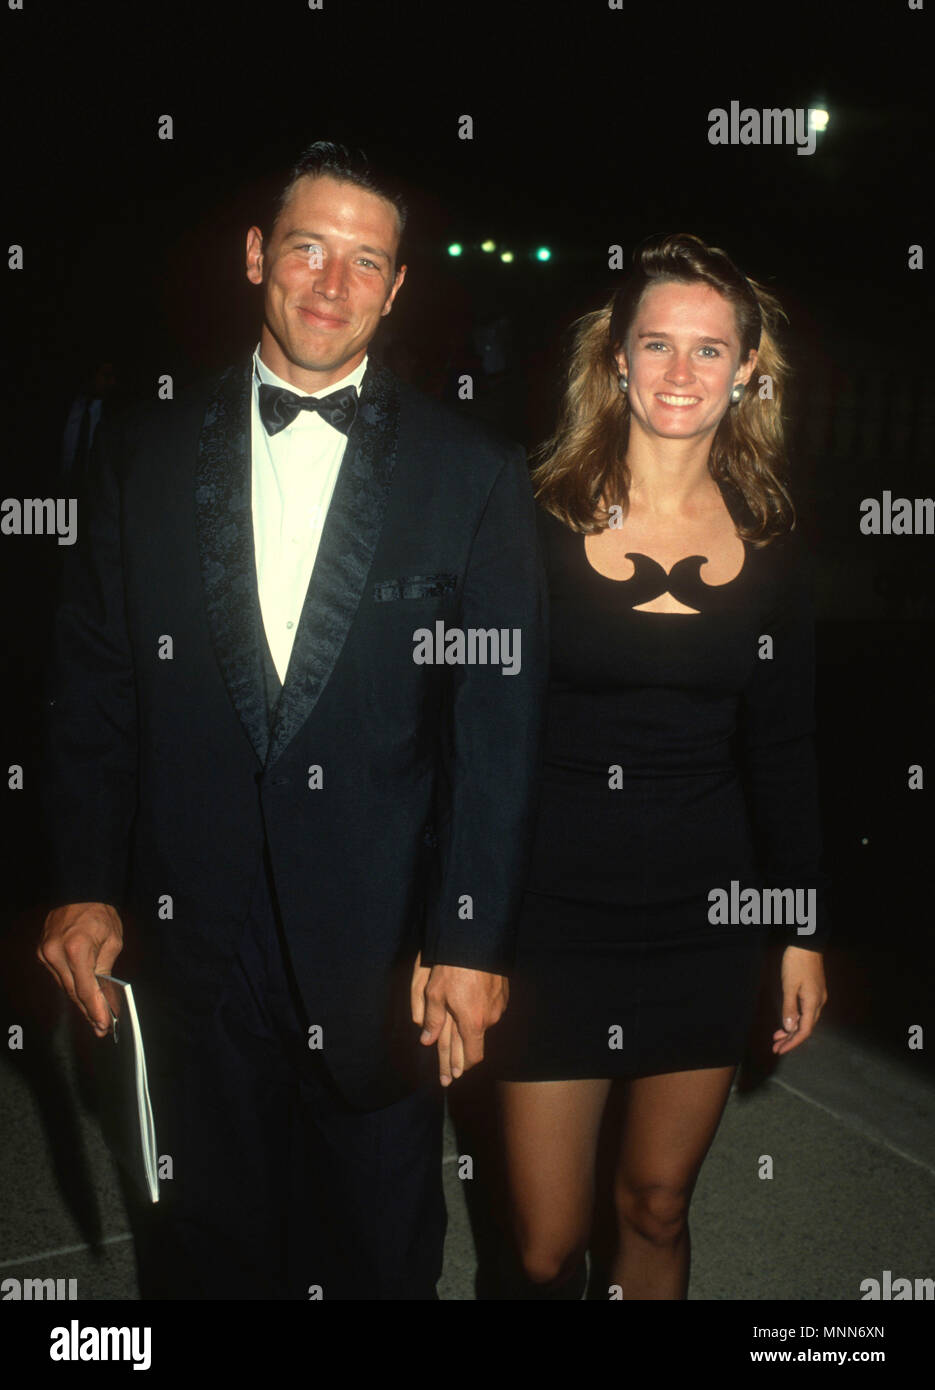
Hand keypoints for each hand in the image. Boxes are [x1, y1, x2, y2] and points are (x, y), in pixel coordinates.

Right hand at [38, 902, 123, 1037]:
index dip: (95, 1009)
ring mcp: (46, 953)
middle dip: (88, 1011)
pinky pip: (59, 975)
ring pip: (65, 985)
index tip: (102, 1025)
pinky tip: (82, 997)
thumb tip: (105, 995)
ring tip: (94, 1017)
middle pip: (73, 992)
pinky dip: (71, 985)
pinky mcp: (43, 952)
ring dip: (80, 1001)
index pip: (85, 989)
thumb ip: (105, 969)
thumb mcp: (112, 940)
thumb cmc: (100, 913)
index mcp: (76, 949)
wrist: (79, 891)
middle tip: (100, 1028)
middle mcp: (56, 953)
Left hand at [410, 951, 508, 1086]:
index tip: (452, 1075)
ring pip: (483, 1025)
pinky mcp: (503, 994)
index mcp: (472, 1022)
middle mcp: (489, 1018)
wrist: (478, 940)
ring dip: (471, 1032)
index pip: (471, 1056)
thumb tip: (426, 1040)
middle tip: (453, 1072)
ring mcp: (498, 1006)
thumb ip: (432, 1019)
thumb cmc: (453, 966)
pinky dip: (479, 1014)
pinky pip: (490, 1010)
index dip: (461, 1067)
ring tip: (459, 1038)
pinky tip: (472, 1010)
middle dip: (462, 1058)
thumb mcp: (435, 992)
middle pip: (476, 1044)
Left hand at [772, 945, 826, 1054]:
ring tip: (777, 1037)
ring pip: (806, 1020)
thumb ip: (790, 1007)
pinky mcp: (814, 992)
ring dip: (792, 1030)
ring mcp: (818, 997)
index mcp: (813, 1003)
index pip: (804, 1030)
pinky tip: (787, 1021)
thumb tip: (790, 1028)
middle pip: (806, 1028)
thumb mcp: (789, 985)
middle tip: (775, 1048)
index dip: (792, 1042)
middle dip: (790, 1039)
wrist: (807, 944)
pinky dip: (795, 1019)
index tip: (780, 1050)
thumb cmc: (796, 963)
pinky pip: (806, 1012)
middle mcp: (819, 1003)